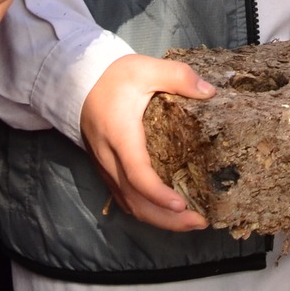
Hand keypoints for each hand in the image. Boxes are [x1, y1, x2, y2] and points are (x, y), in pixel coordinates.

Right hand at [80, 55, 214, 231]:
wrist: (78, 81)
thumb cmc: (113, 76)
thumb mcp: (146, 68)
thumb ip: (178, 77)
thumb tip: (211, 92)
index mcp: (120, 135)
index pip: (136, 174)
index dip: (158, 194)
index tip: (182, 205)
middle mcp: (109, 158)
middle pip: (135, 200)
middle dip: (166, 219)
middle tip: (199, 222)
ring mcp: (105, 167)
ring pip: (129, 204)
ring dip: (158, 219)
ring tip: (190, 221)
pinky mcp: (106, 170)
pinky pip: (124, 198)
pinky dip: (147, 211)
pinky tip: (167, 213)